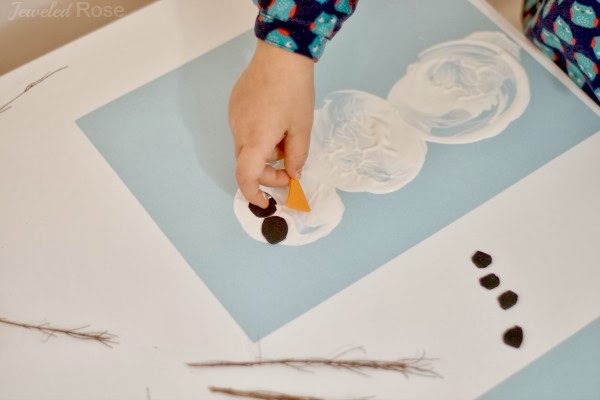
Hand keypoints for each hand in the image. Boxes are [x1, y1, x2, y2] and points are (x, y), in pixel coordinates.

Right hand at [229, 40, 314, 207]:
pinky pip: (244, 130)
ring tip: (285, 136)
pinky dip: (259, 137)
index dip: (253, 195)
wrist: (280, 54)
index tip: (266, 202)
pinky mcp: (235, 106)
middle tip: (290, 169)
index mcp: (256, 140)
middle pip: (247, 164)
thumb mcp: (302, 128)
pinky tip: (275, 121)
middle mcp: (239, 131)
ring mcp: (234, 117)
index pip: (245, 178)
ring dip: (265, 153)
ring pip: (247, 147)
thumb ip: (297, 157)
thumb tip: (293, 175)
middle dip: (267, 173)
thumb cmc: (294, 91)